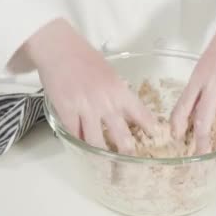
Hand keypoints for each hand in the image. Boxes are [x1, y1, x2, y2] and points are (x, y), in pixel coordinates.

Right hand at [23, 19, 154, 153]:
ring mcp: (85, 108)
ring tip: (105, 167)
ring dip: (101, 157)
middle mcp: (105, 102)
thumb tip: (124, 113)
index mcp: (120, 91)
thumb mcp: (109, 74)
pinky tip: (82, 148)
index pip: (141, 114)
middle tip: (130, 165)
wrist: (59, 48)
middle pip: (121, 136)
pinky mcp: (67, 111)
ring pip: (96, 142)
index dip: (150, 129)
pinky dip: (79, 143)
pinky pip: (75, 134)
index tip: (156, 140)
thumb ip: (117, 93)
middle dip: (126, 153)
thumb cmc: (84, 58)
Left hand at [171, 15, 215, 153]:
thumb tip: (191, 115)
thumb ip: (198, 89)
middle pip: (205, 118)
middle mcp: (213, 82)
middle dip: (202, 140)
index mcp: (197, 77)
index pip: (184, 104)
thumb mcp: (203, 66)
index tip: (176, 138)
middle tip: (201, 155)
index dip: (178, 123)